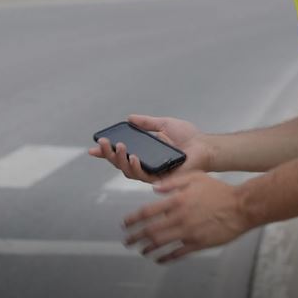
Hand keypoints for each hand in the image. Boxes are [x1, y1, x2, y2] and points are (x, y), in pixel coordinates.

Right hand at [87, 114, 213, 183]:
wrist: (205, 147)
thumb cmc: (189, 138)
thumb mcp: (164, 124)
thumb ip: (147, 122)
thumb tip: (130, 118)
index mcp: (144, 152)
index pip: (120, 153)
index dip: (105, 152)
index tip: (92, 148)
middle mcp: (145, 164)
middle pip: (119, 163)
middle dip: (108, 154)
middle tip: (103, 143)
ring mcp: (151, 173)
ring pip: (127, 171)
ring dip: (119, 159)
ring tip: (118, 147)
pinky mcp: (160, 180)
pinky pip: (143, 176)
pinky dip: (135, 167)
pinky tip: (133, 157)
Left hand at [122, 172, 249, 262]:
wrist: (241, 207)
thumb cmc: (219, 190)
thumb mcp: (195, 177)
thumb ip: (172, 182)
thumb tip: (153, 188)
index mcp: (177, 201)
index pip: (147, 212)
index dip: (133, 219)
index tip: (125, 223)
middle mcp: (179, 218)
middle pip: (150, 230)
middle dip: (135, 236)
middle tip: (127, 240)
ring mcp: (188, 232)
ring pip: (161, 243)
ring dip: (147, 248)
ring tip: (140, 250)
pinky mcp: (198, 244)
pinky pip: (178, 254)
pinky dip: (166, 257)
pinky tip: (159, 259)